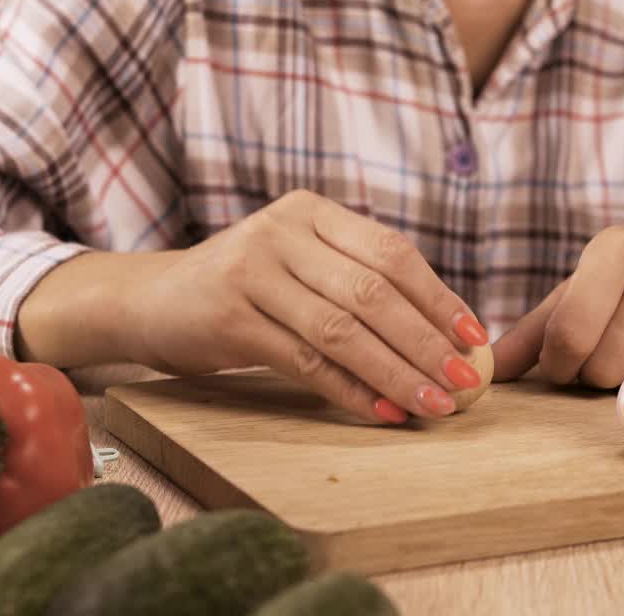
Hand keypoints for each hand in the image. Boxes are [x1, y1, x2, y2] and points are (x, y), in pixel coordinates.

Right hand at [22, 190, 489, 424]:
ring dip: (396, 373)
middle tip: (466, 380)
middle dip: (427, 341)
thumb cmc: (244, 288)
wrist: (149, 300)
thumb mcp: (298, 263)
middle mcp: (282, 233)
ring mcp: (251, 273)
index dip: (438, 297)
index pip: (391, 253)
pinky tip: (382, 412)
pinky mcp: (229, 319)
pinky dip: (350, 391)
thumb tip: (444, 335)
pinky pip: (305, 361)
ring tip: (435, 404)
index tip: (475, 337)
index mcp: (311, 212)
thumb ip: (356, 280)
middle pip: (373, 292)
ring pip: (343, 330)